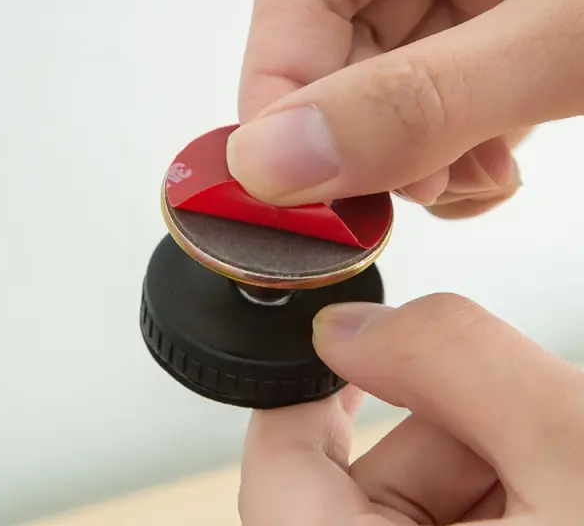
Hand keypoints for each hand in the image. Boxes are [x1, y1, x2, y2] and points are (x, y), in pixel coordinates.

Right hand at [227, 0, 583, 217]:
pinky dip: (457, 152)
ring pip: (397, 83)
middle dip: (362, 136)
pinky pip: (450, 98)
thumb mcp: (570, 31)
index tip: (283, 175)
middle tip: (382, 196)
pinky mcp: (520, 29)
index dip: (279, 85)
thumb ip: (424, 98)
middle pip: (346, 41)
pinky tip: (487, 175)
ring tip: (463, 186)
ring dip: (413, 155)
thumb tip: (279, 160)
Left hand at [238, 295, 583, 524]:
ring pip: (429, 508)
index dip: (300, 396)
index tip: (344, 348)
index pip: (281, 476)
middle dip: (442, 429)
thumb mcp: (578, 449)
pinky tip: (564, 472)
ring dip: (492, 459)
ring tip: (561, 454)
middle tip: (521, 413)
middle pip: (367, 491)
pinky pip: (479, 525)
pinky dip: (518, 490)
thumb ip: (452, 360)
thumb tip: (345, 328)